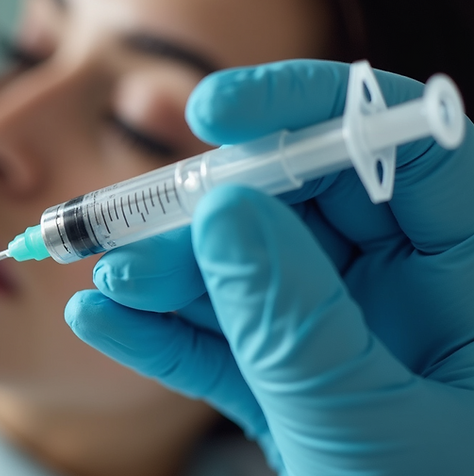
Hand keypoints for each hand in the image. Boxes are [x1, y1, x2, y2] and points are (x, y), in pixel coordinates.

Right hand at [66, 60, 473, 473]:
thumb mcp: (367, 426)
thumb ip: (296, 320)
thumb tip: (229, 211)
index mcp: (470, 289)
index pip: (407, 152)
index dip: (313, 111)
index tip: (216, 112)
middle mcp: (405, 303)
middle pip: (302, 207)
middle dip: (207, 205)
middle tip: (129, 215)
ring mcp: (336, 347)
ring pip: (245, 278)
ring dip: (166, 273)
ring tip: (102, 276)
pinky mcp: (283, 397)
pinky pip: (218, 348)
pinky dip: (160, 335)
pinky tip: (103, 321)